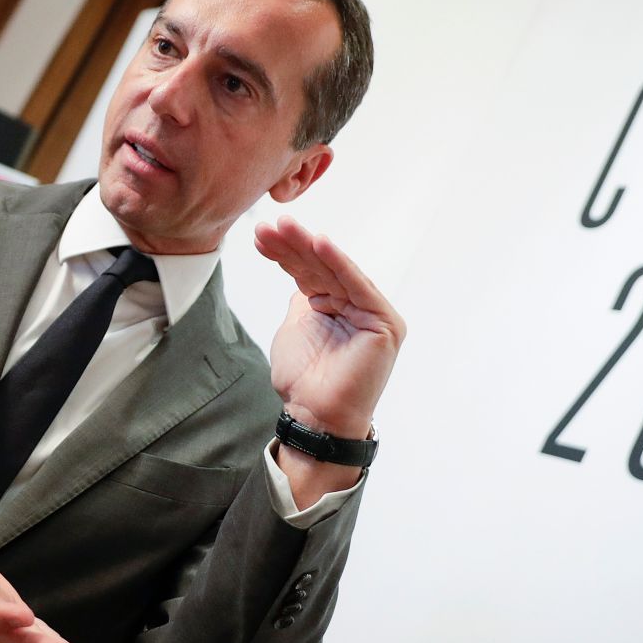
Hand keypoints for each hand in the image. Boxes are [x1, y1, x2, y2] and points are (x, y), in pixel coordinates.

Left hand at [255, 217, 405, 501]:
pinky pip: (356, 286)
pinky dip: (338, 263)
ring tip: (284, 228)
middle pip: (321, 267)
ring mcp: (373, 313)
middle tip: (268, 226)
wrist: (315, 417)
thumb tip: (300, 273)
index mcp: (339, 305)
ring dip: (308, 247)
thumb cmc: (305, 380)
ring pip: (335, 272)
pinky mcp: (384, 324)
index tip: (259, 236)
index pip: (309, 271)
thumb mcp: (295, 326)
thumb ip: (303, 298)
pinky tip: (318, 242)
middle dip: (293, 245)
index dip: (284, 253)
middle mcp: (359, 305)